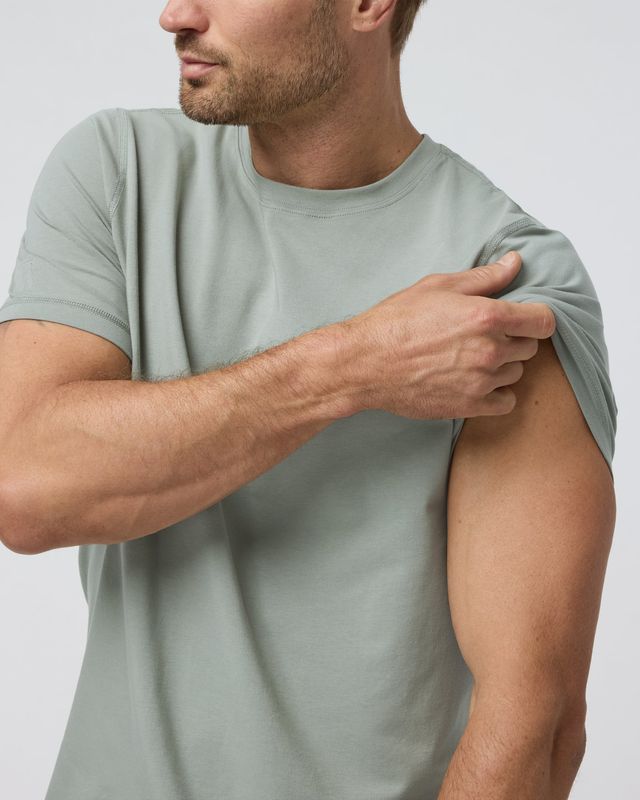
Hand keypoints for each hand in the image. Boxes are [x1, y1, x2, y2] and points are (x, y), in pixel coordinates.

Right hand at [332, 251, 555, 419]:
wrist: (366, 363)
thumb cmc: (397, 321)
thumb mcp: (439, 286)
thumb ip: (485, 277)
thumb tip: (515, 263)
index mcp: (487, 316)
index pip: (543, 320)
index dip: (536, 317)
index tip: (523, 318)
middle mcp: (490, 350)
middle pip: (530, 347)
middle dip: (513, 340)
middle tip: (484, 336)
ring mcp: (482, 381)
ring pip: (516, 373)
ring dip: (503, 366)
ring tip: (472, 358)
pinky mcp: (470, 406)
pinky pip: (505, 402)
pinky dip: (497, 393)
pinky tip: (476, 382)